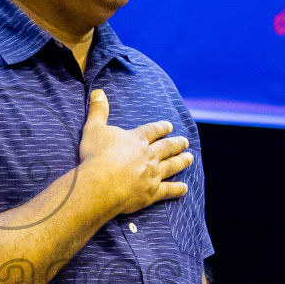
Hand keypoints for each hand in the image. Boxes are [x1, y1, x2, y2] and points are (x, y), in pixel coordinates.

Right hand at [78, 89, 193, 215]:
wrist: (101, 183)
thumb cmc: (96, 156)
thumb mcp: (94, 128)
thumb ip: (98, 110)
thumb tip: (98, 91)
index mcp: (137, 139)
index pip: (152, 131)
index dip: (161, 128)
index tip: (170, 126)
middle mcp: (148, 155)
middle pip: (166, 147)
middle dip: (176, 143)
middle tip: (185, 142)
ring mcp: (152, 174)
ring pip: (172, 166)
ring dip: (182, 161)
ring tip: (190, 158)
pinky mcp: (152, 192)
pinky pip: (168, 190)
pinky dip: (177, 189)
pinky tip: (185, 188)